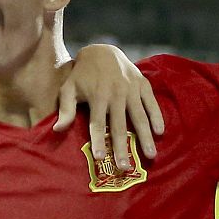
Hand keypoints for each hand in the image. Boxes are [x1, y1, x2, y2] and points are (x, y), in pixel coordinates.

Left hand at [56, 43, 165, 170]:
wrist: (102, 50)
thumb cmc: (82, 74)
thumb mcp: (69, 88)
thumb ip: (66, 109)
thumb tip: (58, 130)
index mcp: (98, 96)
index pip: (97, 123)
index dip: (98, 141)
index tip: (101, 158)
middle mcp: (116, 93)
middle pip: (119, 125)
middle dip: (122, 147)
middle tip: (125, 168)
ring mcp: (131, 88)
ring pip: (139, 116)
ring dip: (144, 137)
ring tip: (150, 155)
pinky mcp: (143, 84)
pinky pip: (151, 102)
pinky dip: (157, 116)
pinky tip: (160, 132)